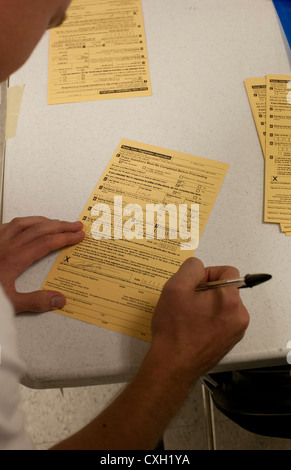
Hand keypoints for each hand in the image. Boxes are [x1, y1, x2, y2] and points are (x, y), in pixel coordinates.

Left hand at [0, 216, 84, 312]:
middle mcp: (6, 245)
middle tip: (75, 225)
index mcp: (14, 259)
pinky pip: (8, 224)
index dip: (65, 238)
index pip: (46, 243)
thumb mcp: (9, 304)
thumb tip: (59, 299)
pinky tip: (26, 224)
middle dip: (60, 225)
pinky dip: (23, 222)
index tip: (78, 235)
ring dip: (42, 220)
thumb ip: (36, 301)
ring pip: (23, 222)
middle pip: (39, 229)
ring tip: (55, 221)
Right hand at [148, 257, 249, 383]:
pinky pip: (221, 320)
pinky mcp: (229, 341)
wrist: (172, 365)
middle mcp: (239, 316)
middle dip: (205, 290)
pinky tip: (192, 326)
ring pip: (222, 304)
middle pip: (225, 288)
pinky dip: (208, 318)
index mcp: (230, 300)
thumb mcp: (175, 287)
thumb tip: (198, 267)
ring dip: (206, 304)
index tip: (193, 285)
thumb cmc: (174, 329)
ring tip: (188, 315)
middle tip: (187, 301)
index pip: (227, 271)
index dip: (207, 273)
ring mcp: (236, 331)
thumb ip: (190, 268)